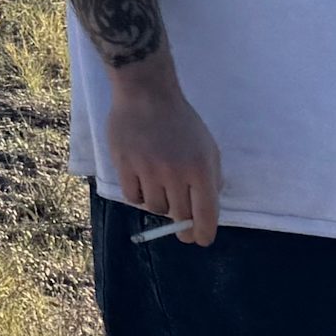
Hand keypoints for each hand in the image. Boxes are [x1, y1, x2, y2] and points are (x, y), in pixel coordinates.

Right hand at [104, 59, 222, 244]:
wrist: (146, 95)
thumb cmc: (182, 122)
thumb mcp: (208, 148)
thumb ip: (211, 178)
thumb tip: (204, 208)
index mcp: (200, 170)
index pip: (205, 214)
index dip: (203, 233)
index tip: (200, 240)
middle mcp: (175, 174)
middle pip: (179, 216)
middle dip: (182, 226)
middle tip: (181, 228)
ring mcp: (148, 170)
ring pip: (154, 208)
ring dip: (159, 204)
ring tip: (159, 190)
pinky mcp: (124, 165)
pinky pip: (132, 196)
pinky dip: (138, 195)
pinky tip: (141, 183)